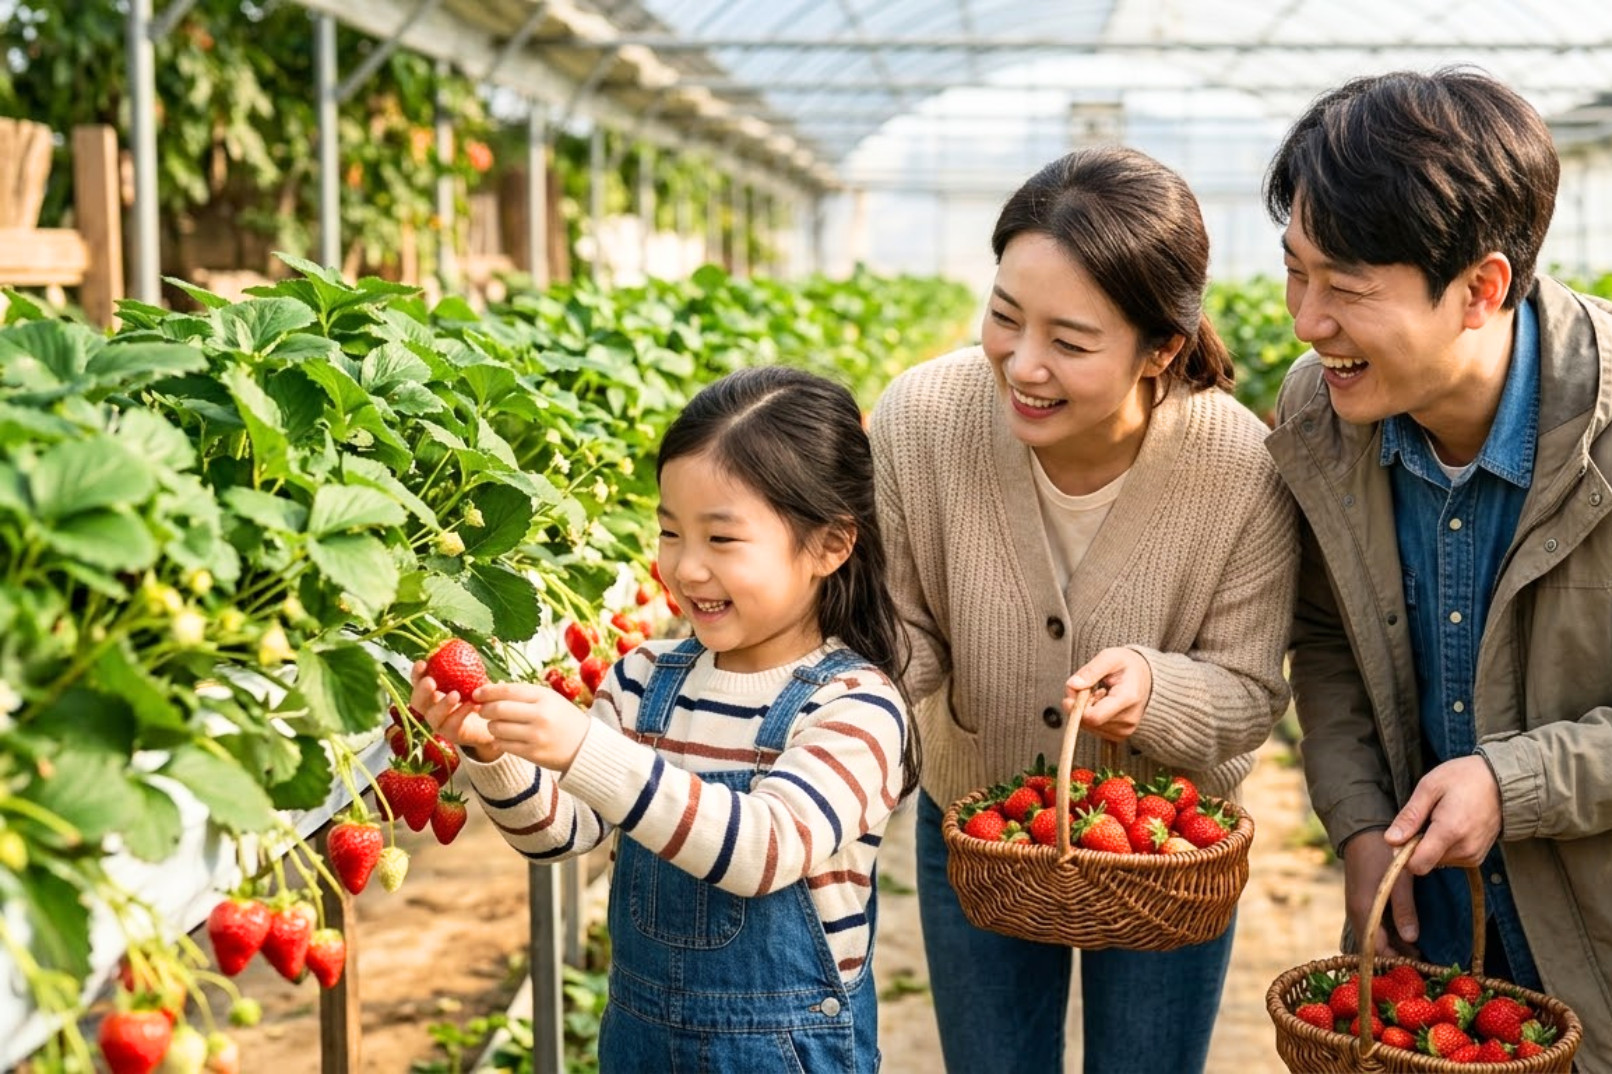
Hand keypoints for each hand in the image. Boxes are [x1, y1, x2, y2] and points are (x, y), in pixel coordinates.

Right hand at [410, 660, 499, 758]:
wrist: (492, 720)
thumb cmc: (479, 695)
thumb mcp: (474, 679)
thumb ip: (468, 668)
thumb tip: (465, 650)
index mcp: (431, 693)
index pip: (418, 682)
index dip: (417, 674)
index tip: (422, 663)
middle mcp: (430, 709)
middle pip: (417, 702)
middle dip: (422, 691)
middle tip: (430, 682)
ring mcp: (439, 723)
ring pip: (433, 716)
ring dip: (443, 704)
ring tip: (455, 694)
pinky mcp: (451, 734)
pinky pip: (453, 724)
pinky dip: (461, 713)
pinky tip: (472, 704)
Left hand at [476, 681, 591, 772]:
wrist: (585, 745)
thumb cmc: (562, 718)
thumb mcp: (549, 699)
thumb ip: (522, 694)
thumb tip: (490, 690)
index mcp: (543, 697)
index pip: (507, 691)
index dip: (487, 691)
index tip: (476, 693)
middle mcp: (540, 715)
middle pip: (498, 709)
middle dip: (484, 709)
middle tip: (482, 710)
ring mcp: (536, 736)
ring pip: (497, 729)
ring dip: (491, 726)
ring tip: (496, 725)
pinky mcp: (533, 754)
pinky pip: (503, 745)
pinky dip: (498, 741)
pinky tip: (502, 738)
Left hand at [1063, 647, 1151, 742]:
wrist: (1147, 677)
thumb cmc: (1127, 665)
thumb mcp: (1109, 657)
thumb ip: (1090, 671)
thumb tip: (1072, 686)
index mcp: (1127, 698)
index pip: (1093, 717)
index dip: (1077, 705)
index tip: (1076, 690)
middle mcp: (1129, 719)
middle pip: (1089, 722)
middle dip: (1080, 705)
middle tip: (1090, 688)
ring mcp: (1126, 730)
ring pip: (1089, 727)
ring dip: (1086, 711)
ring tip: (1100, 694)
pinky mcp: (1121, 735)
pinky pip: (1095, 730)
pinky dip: (1092, 717)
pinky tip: (1102, 705)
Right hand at [1341, 830, 1420, 958]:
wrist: (1362, 829)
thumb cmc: (1381, 853)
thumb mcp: (1398, 880)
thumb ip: (1404, 909)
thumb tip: (1412, 939)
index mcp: (1363, 911)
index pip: (1375, 949)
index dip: (1395, 961)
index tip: (1417, 968)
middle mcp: (1358, 913)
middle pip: (1374, 946)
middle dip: (1396, 956)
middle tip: (1422, 962)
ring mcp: (1360, 907)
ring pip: (1375, 937)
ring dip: (1393, 946)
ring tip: (1418, 951)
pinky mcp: (1363, 901)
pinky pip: (1375, 926)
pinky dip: (1389, 934)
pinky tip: (1407, 934)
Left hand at [1384, 755, 1501, 872]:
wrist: (1502, 781)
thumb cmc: (1463, 778)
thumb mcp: (1429, 787)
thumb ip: (1409, 816)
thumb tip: (1391, 841)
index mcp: (1450, 831)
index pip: (1418, 865)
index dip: (1403, 854)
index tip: (1403, 834)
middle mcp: (1465, 849)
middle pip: (1425, 862)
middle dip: (1417, 844)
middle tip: (1427, 818)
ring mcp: (1474, 856)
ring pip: (1436, 861)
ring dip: (1431, 844)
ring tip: (1442, 818)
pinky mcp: (1478, 857)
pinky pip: (1450, 859)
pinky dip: (1444, 846)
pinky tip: (1452, 825)